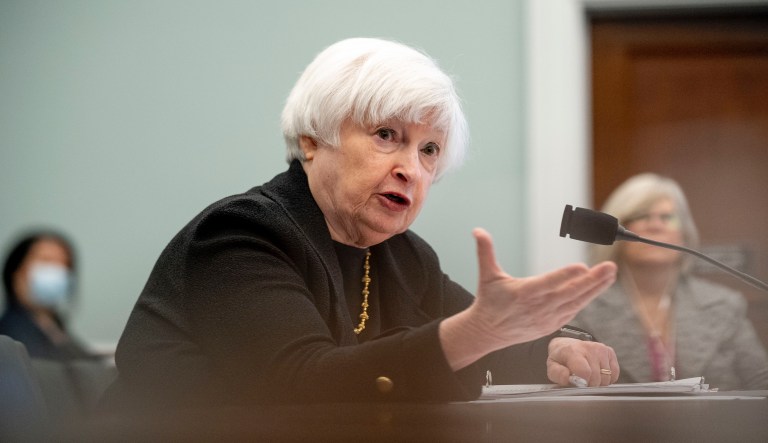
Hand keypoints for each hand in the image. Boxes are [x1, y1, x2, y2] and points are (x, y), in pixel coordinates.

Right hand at [439, 228, 616, 370]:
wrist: (487, 332)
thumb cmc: (489, 302)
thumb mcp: (486, 276)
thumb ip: (485, 252)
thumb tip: (478, 231)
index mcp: (523, 293)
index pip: (548, 283)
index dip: (565, 276)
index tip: (582, 267)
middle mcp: (538, 307)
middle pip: (569, 293)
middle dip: (592, 280)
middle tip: (609, 267)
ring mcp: (547, 318)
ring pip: (576, 302)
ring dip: (595, 288)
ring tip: (610, 274)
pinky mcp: (551, 325)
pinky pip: (573, 310)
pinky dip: (586, 299)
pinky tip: (598, 288)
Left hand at [547, 337, 619, 385]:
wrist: (567, 346)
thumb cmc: (561, 359)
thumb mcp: (552, 367)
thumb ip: (558, 374)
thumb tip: (568, 378)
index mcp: (572, 351)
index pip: (585, 372)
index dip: (583, 382)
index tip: (578, 383)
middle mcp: (589, 348)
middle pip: (597, 377)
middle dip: (589, 384)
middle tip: (582, 380)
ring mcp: (600, 349)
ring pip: (606, 377)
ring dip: (599, 381)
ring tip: (588, 375)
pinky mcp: (609, 351)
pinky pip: (614, 374)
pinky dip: (607, 378)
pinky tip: (597, 373)